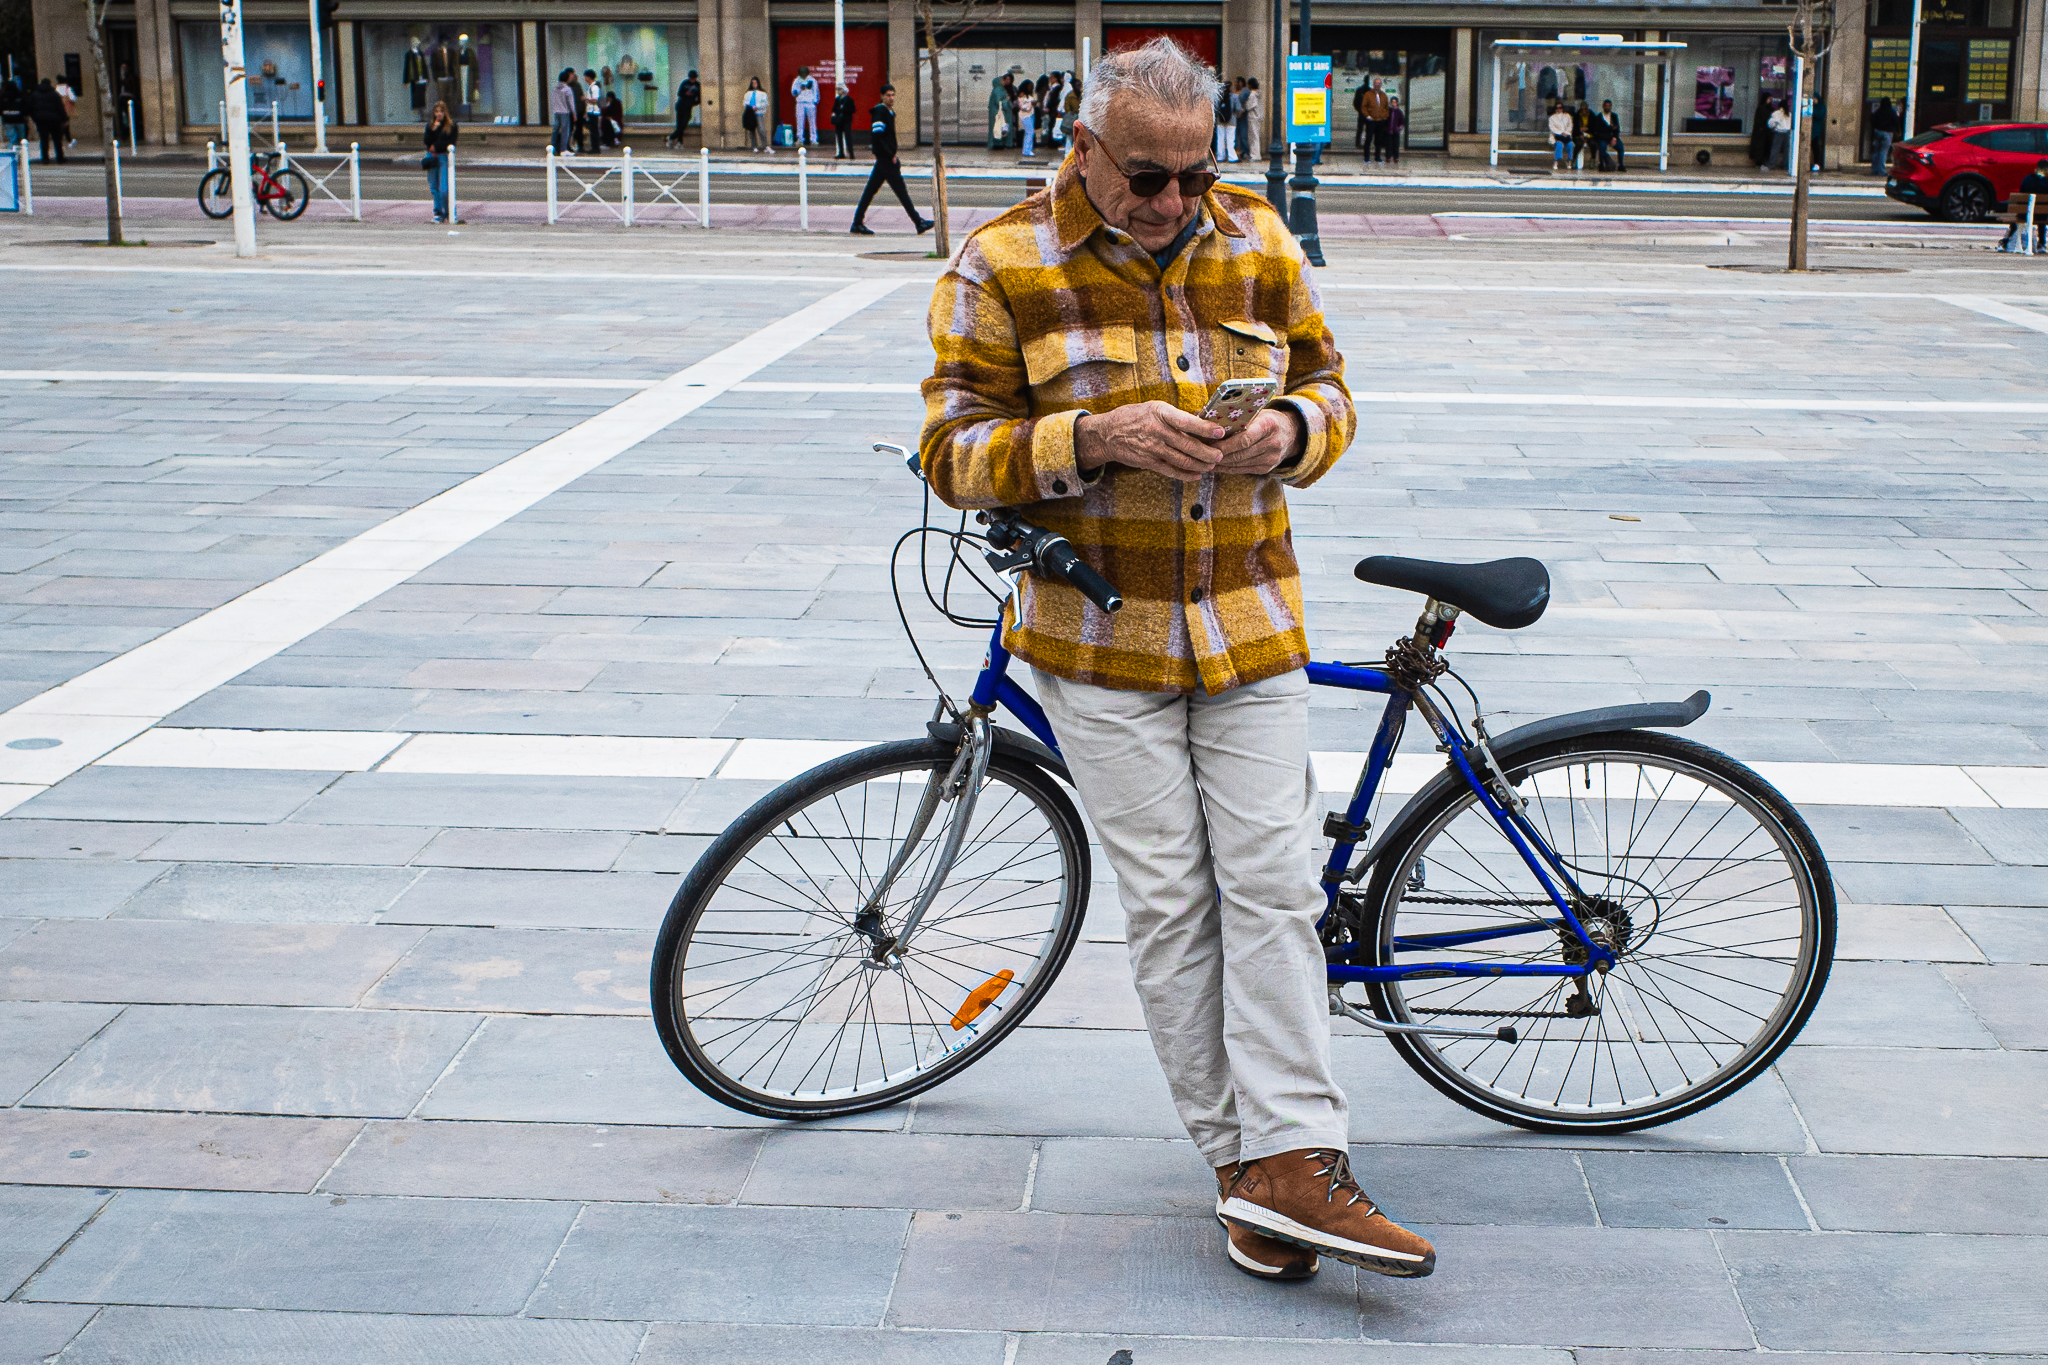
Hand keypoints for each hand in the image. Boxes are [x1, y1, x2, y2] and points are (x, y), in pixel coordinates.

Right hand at [1075, 401, 1226, 478]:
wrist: (1108, 433)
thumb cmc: (1135, 417)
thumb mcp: (1154, 408)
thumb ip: (1175, 416)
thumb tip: (1201, 423)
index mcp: (1161, 413)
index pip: (1187, 422)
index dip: (1205, 429)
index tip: (1220, 432)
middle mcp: (1157, 431)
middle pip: (1189, 445)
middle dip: (1208, 453)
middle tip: (1220, 455)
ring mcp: (1152, 448)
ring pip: (1183, 460)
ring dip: (1200, 465)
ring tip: (1210, 465)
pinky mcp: (1148, 462)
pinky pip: (1171, 470)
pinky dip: (1186, 474)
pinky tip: (1196, 475)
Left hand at [1208, 406, 1304, 475]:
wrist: (1291, 433)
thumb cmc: (1266, 418)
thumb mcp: (1255, 412)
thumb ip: (1233, 416)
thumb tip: (1201, 415)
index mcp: (1269, 426)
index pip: (1245, 439)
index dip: (1226, 445)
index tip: (1209, 446)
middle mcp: (1272, 444)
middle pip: (1240, 454)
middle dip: (1218, 455)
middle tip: (1200, 454)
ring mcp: (1271, 459)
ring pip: (1239, 464)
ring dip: (1220, 463)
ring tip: (1203, 460)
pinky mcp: (1266, 469)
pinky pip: (1242, 470)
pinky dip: (1227, 468)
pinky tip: (1215, 465)